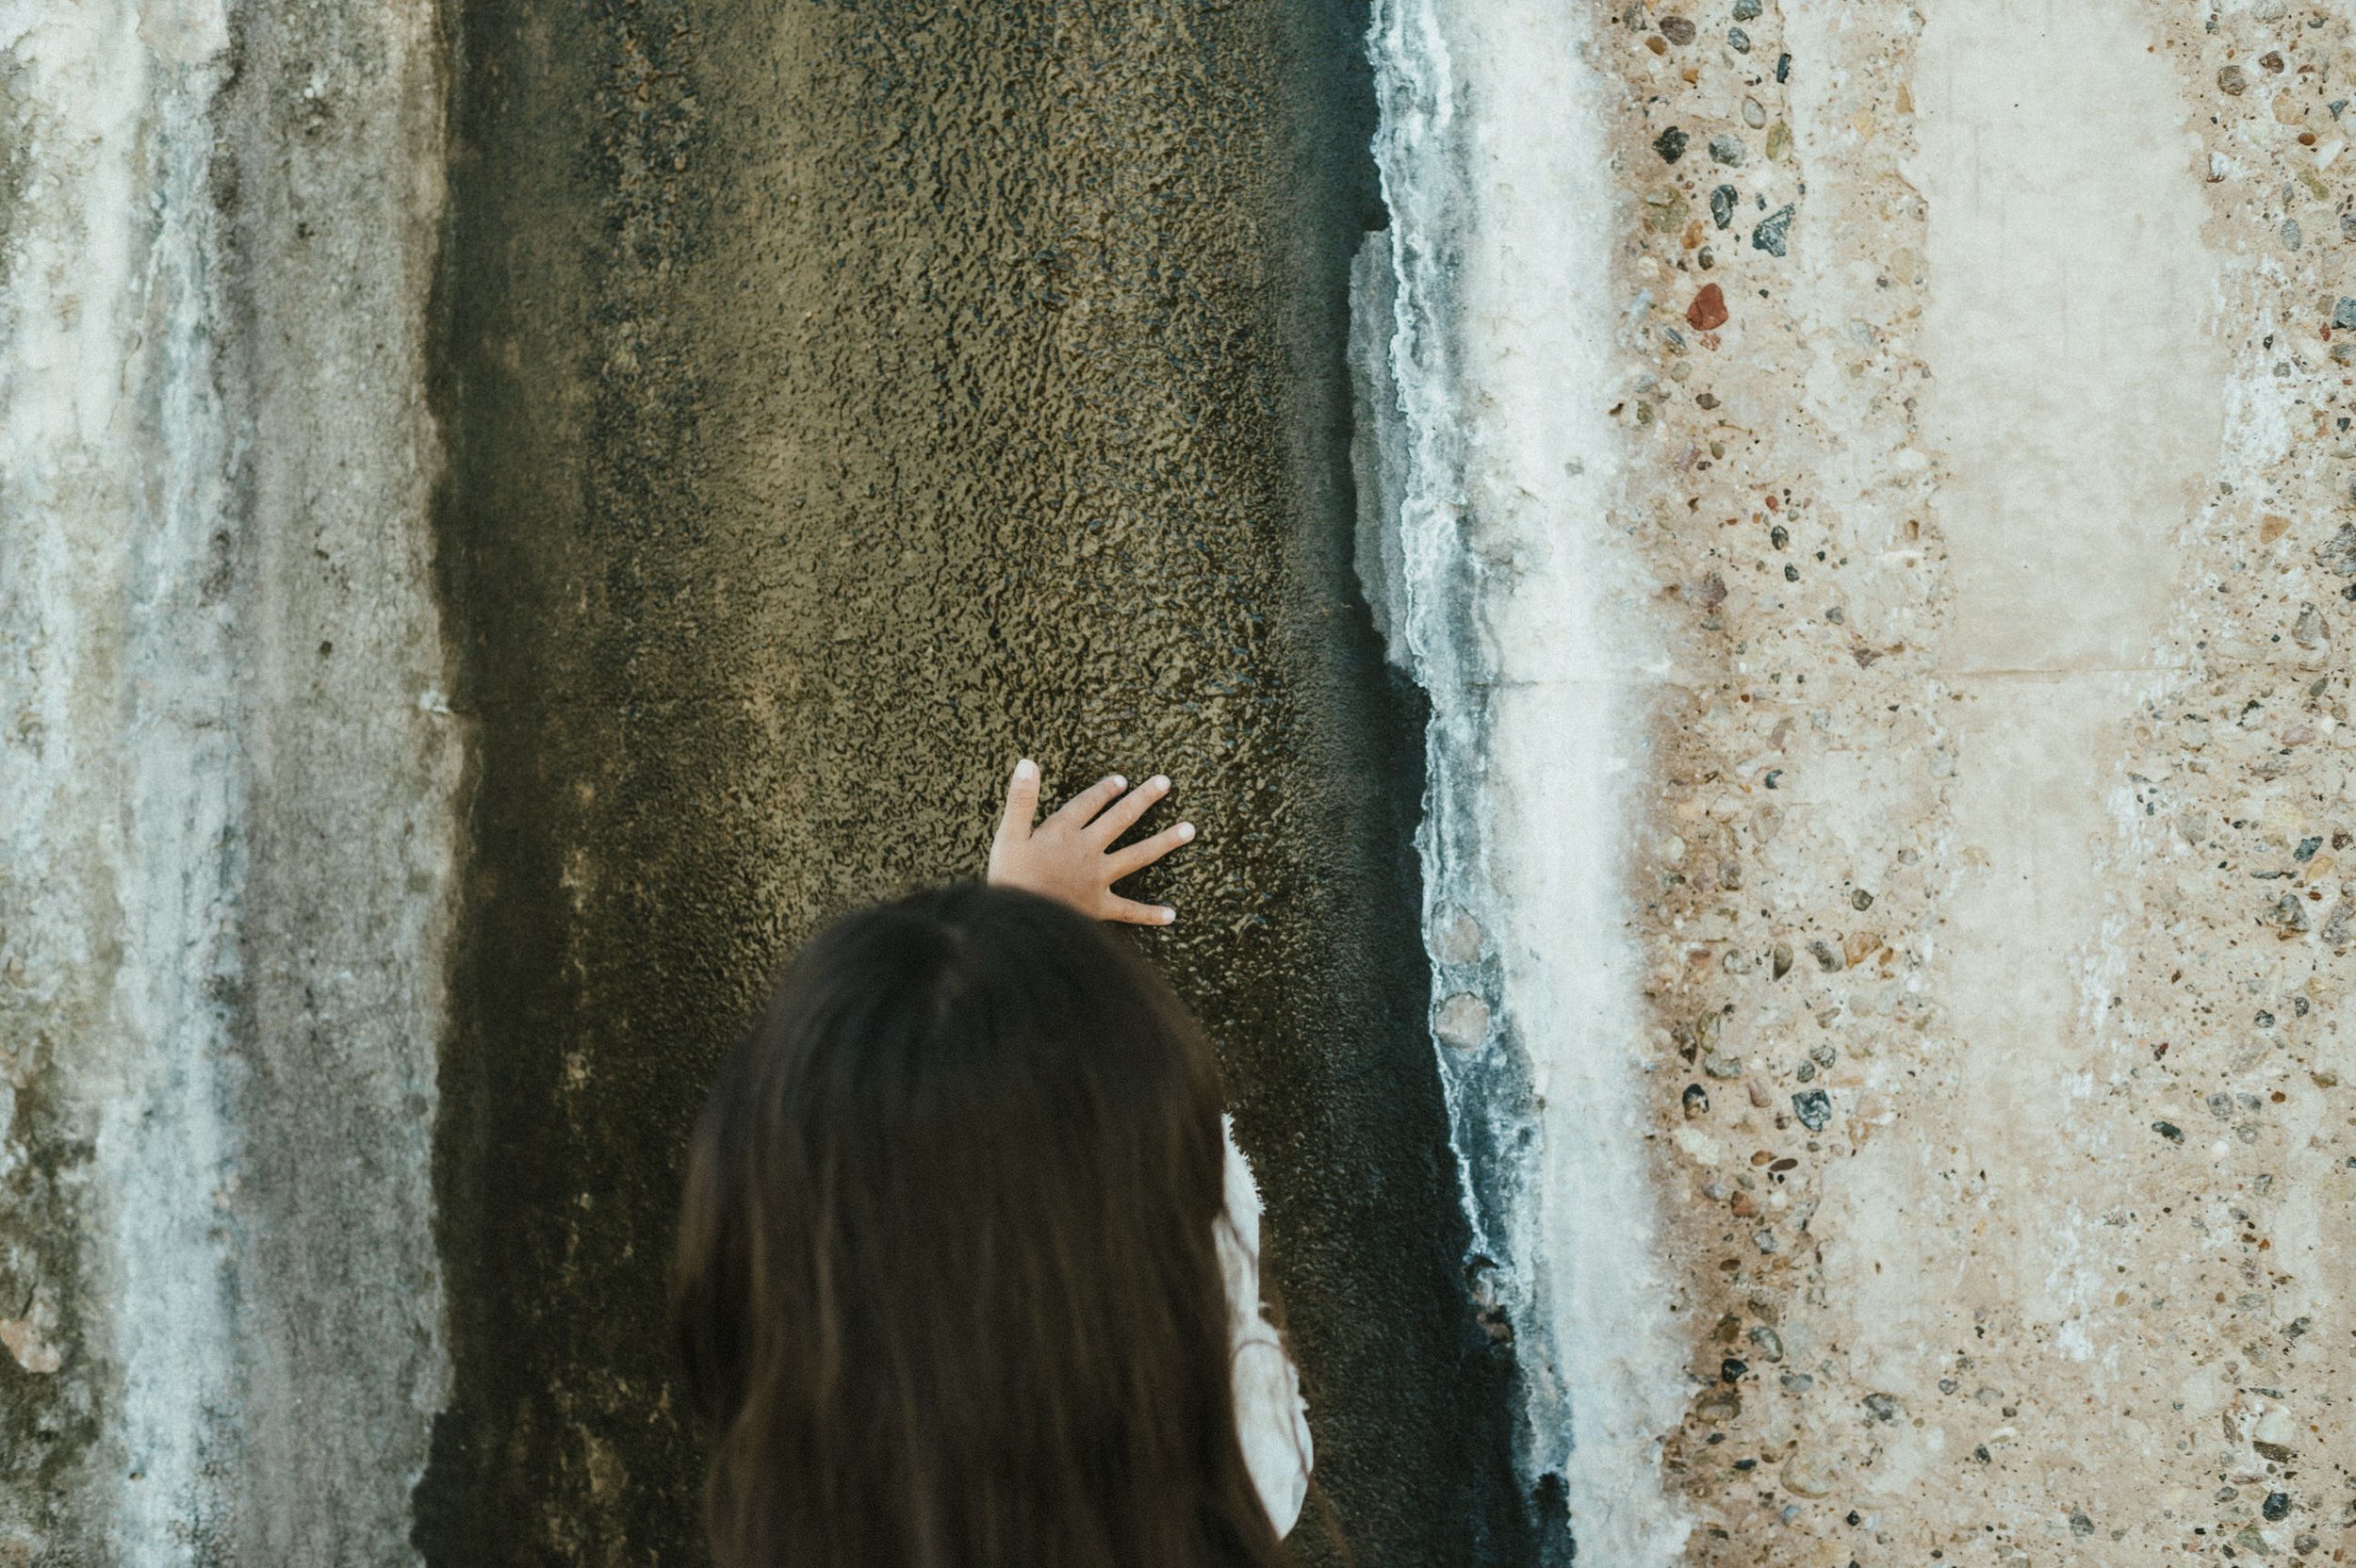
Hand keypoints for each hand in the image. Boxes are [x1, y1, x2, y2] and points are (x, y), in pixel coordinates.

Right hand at [987, 758, 1195, 925]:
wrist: (1018, 920)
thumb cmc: (1009, 878)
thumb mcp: (1007, 835)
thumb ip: (1021, 799)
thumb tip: (1028, 762)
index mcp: (1063, 831)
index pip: (1088, 803)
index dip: (1104, 790)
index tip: (1121, 780)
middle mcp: (1087, 850)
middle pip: (1121, 818)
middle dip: (1143, 799)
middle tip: (1165, 783)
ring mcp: (1098, 877)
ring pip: (1138, 855)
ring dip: (1165, 841)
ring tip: (1190, 830)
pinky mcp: (1100, 906)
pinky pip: (1130, 910)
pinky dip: (1150, 914)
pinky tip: (1171, 914)